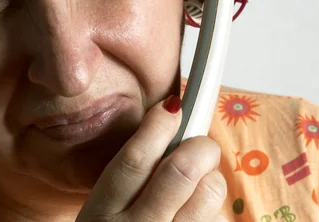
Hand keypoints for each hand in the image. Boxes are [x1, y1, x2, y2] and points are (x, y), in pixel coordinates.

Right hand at [76, 95, 226, 221]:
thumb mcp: (104, 212)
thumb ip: (133, 179)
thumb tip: (171, 131)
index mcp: (104, 213)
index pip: (134, 161)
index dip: (157, 127)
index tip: (173, 107)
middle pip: (180, 172)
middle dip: (199, 148)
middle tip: (202, 146)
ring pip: (209, 196)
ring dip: (211, 183)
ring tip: (198, 190)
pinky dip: (214, 214)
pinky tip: (196, 219)